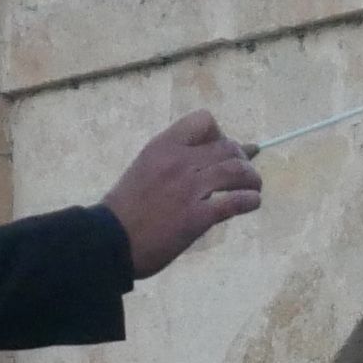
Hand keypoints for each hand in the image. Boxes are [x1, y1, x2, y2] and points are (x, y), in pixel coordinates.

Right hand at [103, 111, 261, 280]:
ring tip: (253, 187)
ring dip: (252, 178)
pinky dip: (250, 200)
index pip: (203, 121)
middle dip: (242, 158)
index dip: (219, 133)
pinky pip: (236, 201)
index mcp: (162, 147)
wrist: (110, 241)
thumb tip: (204, 159)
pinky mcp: (198, 216)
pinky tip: (250, 203)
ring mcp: (189, 188)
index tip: (220, 148)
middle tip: (242, 172)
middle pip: (228, 147)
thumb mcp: (144, 169)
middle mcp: (179, 161)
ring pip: (237, 171)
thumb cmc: (125, 208)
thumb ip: (173, 161)